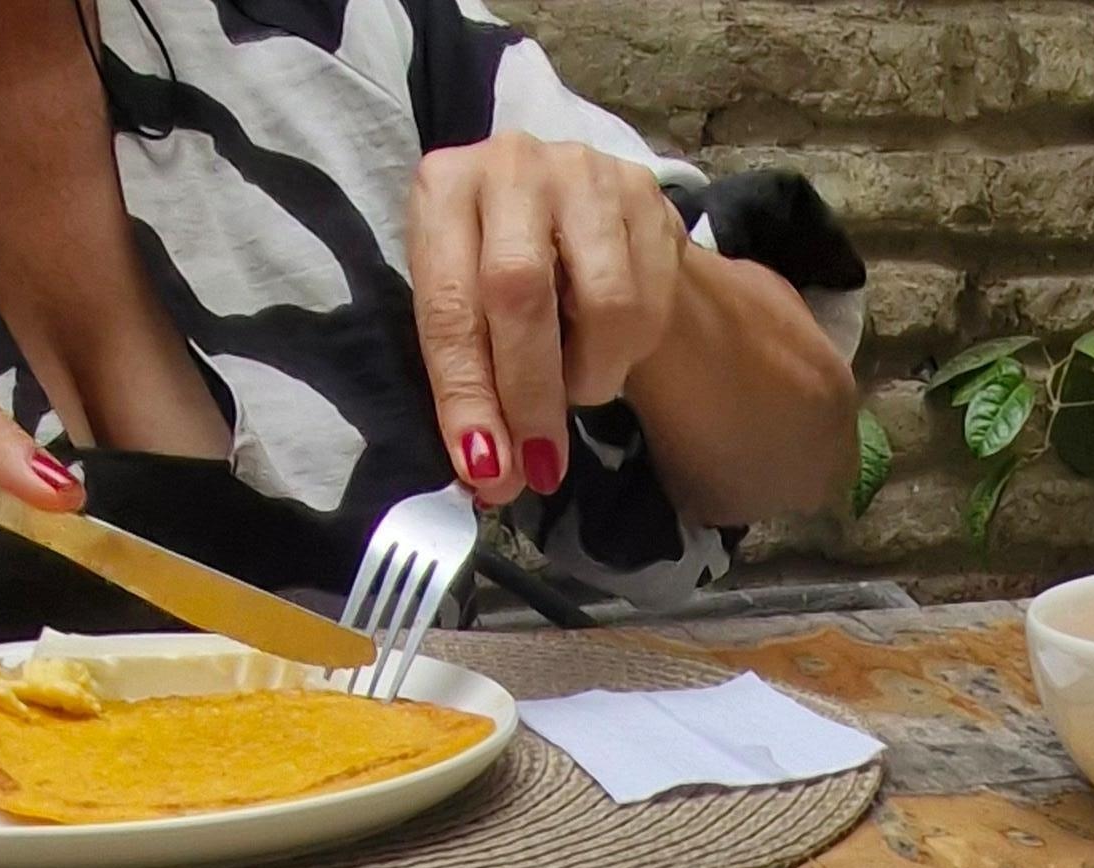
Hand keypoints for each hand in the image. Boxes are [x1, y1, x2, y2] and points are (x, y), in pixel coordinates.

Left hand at [407, 133, 688, 499]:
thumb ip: (472, 383)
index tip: (487, 469)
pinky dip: (632, 348)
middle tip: (540, 465)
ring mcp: (581, 171)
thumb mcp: (471, 318)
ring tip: (580, 381)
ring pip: (605, 302)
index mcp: (442, 190)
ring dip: (592, 373)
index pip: (450, 306)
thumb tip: (490, 478)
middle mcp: (508, 164)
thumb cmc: (507, 278)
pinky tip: (613, 342)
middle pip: (520, 292)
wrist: (582, 221)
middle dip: (531, 396)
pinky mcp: (643, 191)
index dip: (468, 396)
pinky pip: (650, 298)